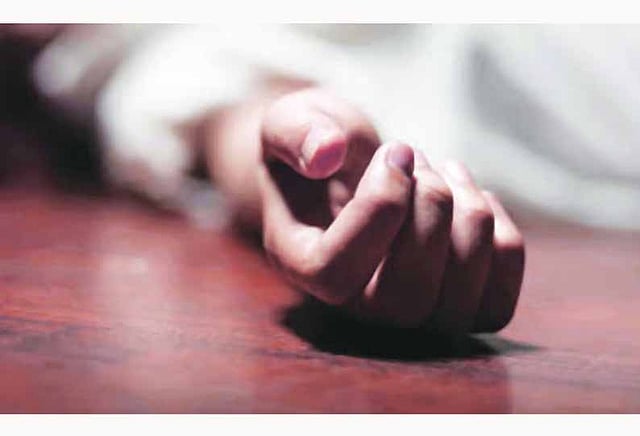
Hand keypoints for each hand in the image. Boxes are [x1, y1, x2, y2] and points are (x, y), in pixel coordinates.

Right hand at [258, 88, 524, 333]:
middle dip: (431, 209)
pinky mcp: (454, 311)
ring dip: (470, 216)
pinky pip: (495, 303)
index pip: (335, 272)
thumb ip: (296, 132)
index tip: (395, 152)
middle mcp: (351, 306)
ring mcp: (407, 317)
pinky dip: (502, 241)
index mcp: (301, 265)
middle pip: (404, 298)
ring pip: (456, 303)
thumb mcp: (289, 122)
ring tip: (445, 170)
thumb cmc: (316, 151)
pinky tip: (472, 199)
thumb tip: (326, 153)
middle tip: (419, 156)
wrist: (341, 175)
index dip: (377, 210)